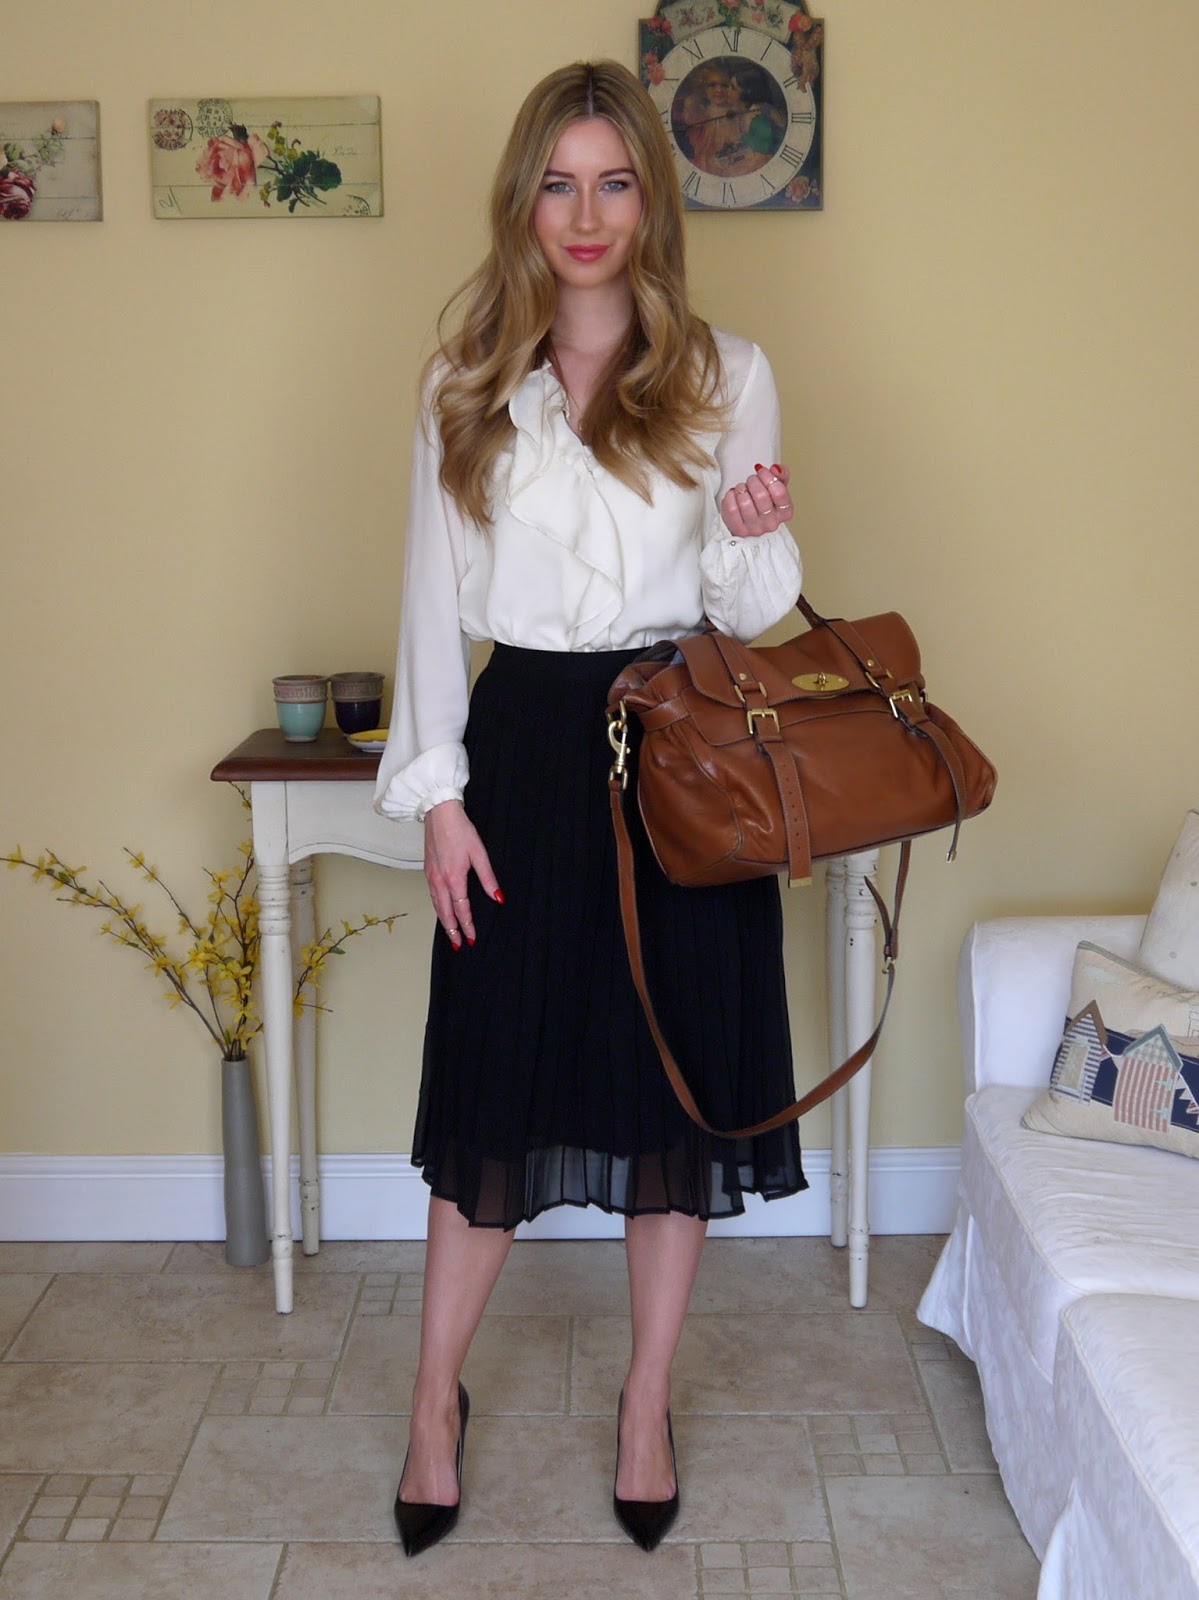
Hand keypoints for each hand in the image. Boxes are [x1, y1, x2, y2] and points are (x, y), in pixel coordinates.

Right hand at [423, 799, 501, 949]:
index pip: (462, 909)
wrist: (439, 813)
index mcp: (454, 878)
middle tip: (458, 945)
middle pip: (445, 912)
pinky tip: (441, 910)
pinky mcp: (427, 870)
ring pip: (436, 905)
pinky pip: (432, 895)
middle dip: (452, 930)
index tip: (471, 938)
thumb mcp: (479, 853)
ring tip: (450, 933)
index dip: (467, 925)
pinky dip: (437, 908)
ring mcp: (431, 876)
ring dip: (443, 921)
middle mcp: (439, 880)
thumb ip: (488, 878)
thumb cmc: (459, 830)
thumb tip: (498, 898)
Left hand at [720, 462, 792, 538]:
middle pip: (761, 495)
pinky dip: (730, 497)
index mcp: (785, 512)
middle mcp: (771, 523)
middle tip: (751, 481)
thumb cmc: (764, 504)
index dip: (768, 477)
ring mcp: (755, 529)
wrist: (749, 521)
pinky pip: (731, 509)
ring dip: (741, 489)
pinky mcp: (739, 530)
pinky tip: (734, 496)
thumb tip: (776, 469)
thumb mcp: (777, 488)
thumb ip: (781, 475)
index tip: (762, 472)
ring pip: (745, 502)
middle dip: (753, 481)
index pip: (779, 493)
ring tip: (742, 489)